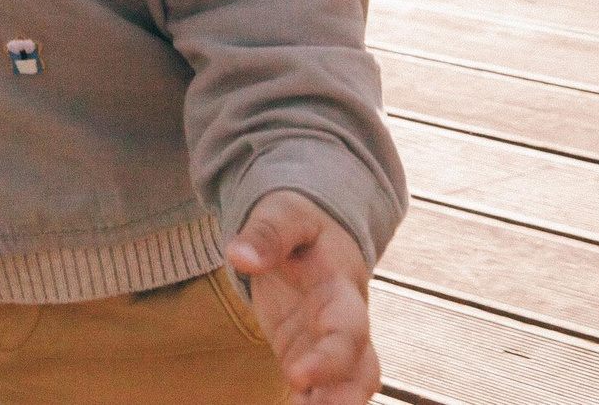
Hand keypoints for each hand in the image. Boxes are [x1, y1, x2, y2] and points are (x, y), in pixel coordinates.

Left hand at [227, 190, 378, 404]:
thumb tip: (239, 256)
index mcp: (341, 289)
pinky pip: (317, 392)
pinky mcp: (308, 357)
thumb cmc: (299, 221)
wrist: (312, 232)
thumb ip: (266, 233)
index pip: (347, 328)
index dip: (329, 357)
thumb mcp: (285, 214)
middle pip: (360, 369)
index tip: (297, 377)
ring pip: (347, 387)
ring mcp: (328, 344)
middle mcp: (344, 324)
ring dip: (330, 404)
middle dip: (342, 398)